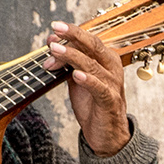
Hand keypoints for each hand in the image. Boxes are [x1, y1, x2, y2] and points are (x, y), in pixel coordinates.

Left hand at [41, 21, 130, 156]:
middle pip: (93, 46)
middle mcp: (111, 68)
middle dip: (74, 35)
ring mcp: (112, 84)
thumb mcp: (77, 80)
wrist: (106, 134)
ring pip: (92, 65)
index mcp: (105, 59)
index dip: (71, 34)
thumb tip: (52, 43)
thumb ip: (67, 62)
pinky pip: (99, 88)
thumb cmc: (92, 104)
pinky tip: (76, 75)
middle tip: (56, 28)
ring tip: (55, 50)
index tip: (53, 30)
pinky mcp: (109, 101)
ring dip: (72, 56)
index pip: (88, 41)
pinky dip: (88, 80)